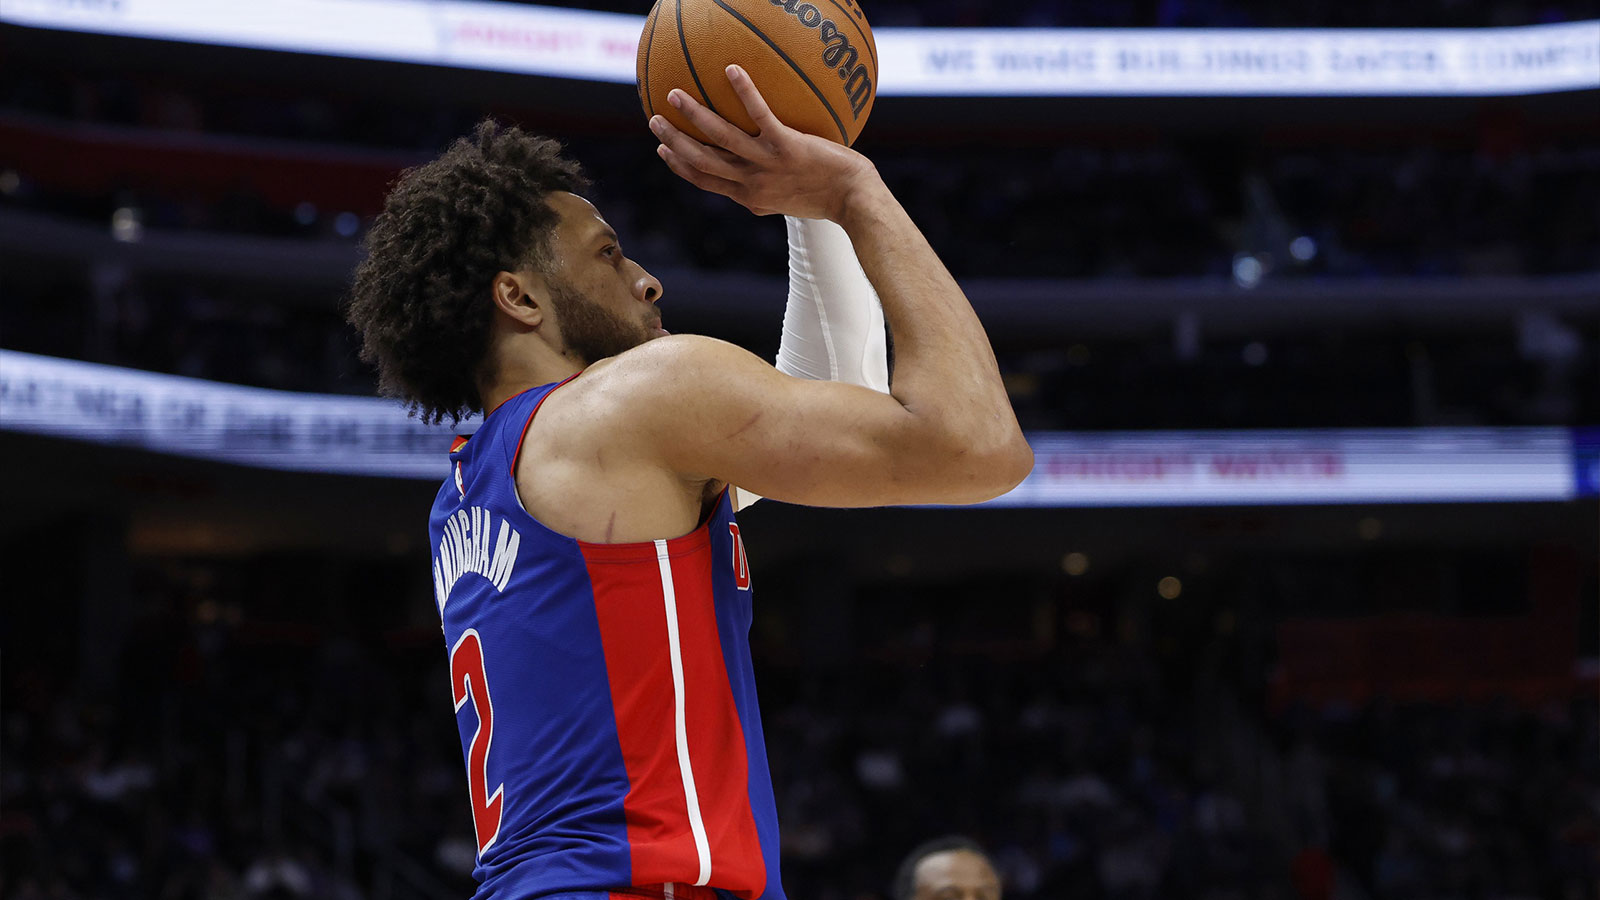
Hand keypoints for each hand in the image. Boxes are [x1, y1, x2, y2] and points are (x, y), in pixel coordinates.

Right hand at [650, 64, 879, 221]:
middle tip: (654, 120)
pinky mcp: (788, 146)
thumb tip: (755, 171)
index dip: (680, 165)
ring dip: (695, 116)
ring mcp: (768, 165)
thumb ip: (766, 186)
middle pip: (702, 161)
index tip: (663, 149)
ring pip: (721, 139)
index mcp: (748, 196)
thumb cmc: (827, 196)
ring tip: (675, 94)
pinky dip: (744, 93)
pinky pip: (761, 115)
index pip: (705, 180)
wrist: (854, 201)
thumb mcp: (788, 199)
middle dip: (675, 141)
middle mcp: (752, 183)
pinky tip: (732, 69)